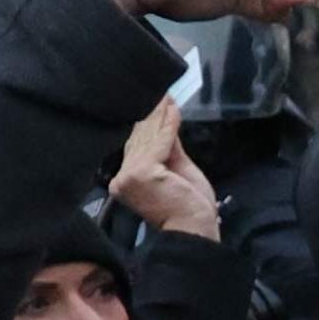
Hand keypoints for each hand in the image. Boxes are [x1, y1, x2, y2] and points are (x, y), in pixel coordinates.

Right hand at [110, 96, 216, 241]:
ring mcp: (130, 175)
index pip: (137, 145)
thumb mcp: (177, 170)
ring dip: (159, 115)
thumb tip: (164, 120)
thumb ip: (168, 147)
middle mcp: (122, 177)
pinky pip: (161, 143)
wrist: (196, 229)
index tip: (154, 101)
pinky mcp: (143, 172)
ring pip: (149, 139)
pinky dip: (168, 125)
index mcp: (126, 178)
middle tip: (159, 90)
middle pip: (141, 140)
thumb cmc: (189, 206)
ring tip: (165, 94)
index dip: (146, 123)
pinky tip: (172, 108)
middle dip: (152, 115)